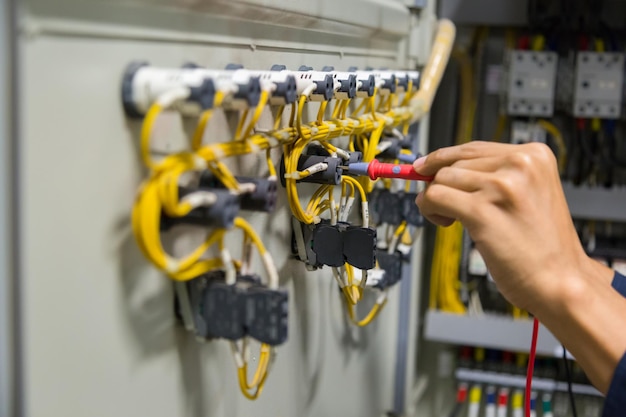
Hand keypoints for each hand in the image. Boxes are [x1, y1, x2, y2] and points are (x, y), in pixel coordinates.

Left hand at [413, 141, 610, 312]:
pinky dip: (430, 209)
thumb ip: (493, 177)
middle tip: (446, 208)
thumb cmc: (542, 246)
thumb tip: (443, 168)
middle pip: (455, 163)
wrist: (561, 280)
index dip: (443, 158)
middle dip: (441, 185)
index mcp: (534, 155)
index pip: (474, 148)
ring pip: (441, 179)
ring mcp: (501, 186)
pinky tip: (444, 222)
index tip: (425, 165)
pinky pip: (435, 197)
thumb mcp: (528, 194)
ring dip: (434, 199)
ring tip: (451, 219)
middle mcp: (520, 164)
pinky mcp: (482, 210)